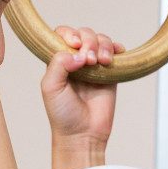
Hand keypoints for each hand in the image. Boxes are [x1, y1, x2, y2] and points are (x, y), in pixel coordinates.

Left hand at [41, 26, 124, 149]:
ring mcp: (94, 66)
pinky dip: (117, 49)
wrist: (82, 134)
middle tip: (89, 60)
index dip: (70, 34)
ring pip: (101, 40)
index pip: (63, 34)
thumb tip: (78, 53)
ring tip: (102, 62)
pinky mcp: (111, 74)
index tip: (74, 45)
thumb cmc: (62, 114)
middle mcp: (76, 60)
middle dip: (88, 41)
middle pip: (84, 34)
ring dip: (103, 45)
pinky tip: (114, 57)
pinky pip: (117, 53)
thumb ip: (58, 64)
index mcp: (59, 61)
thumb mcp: (50, 87)